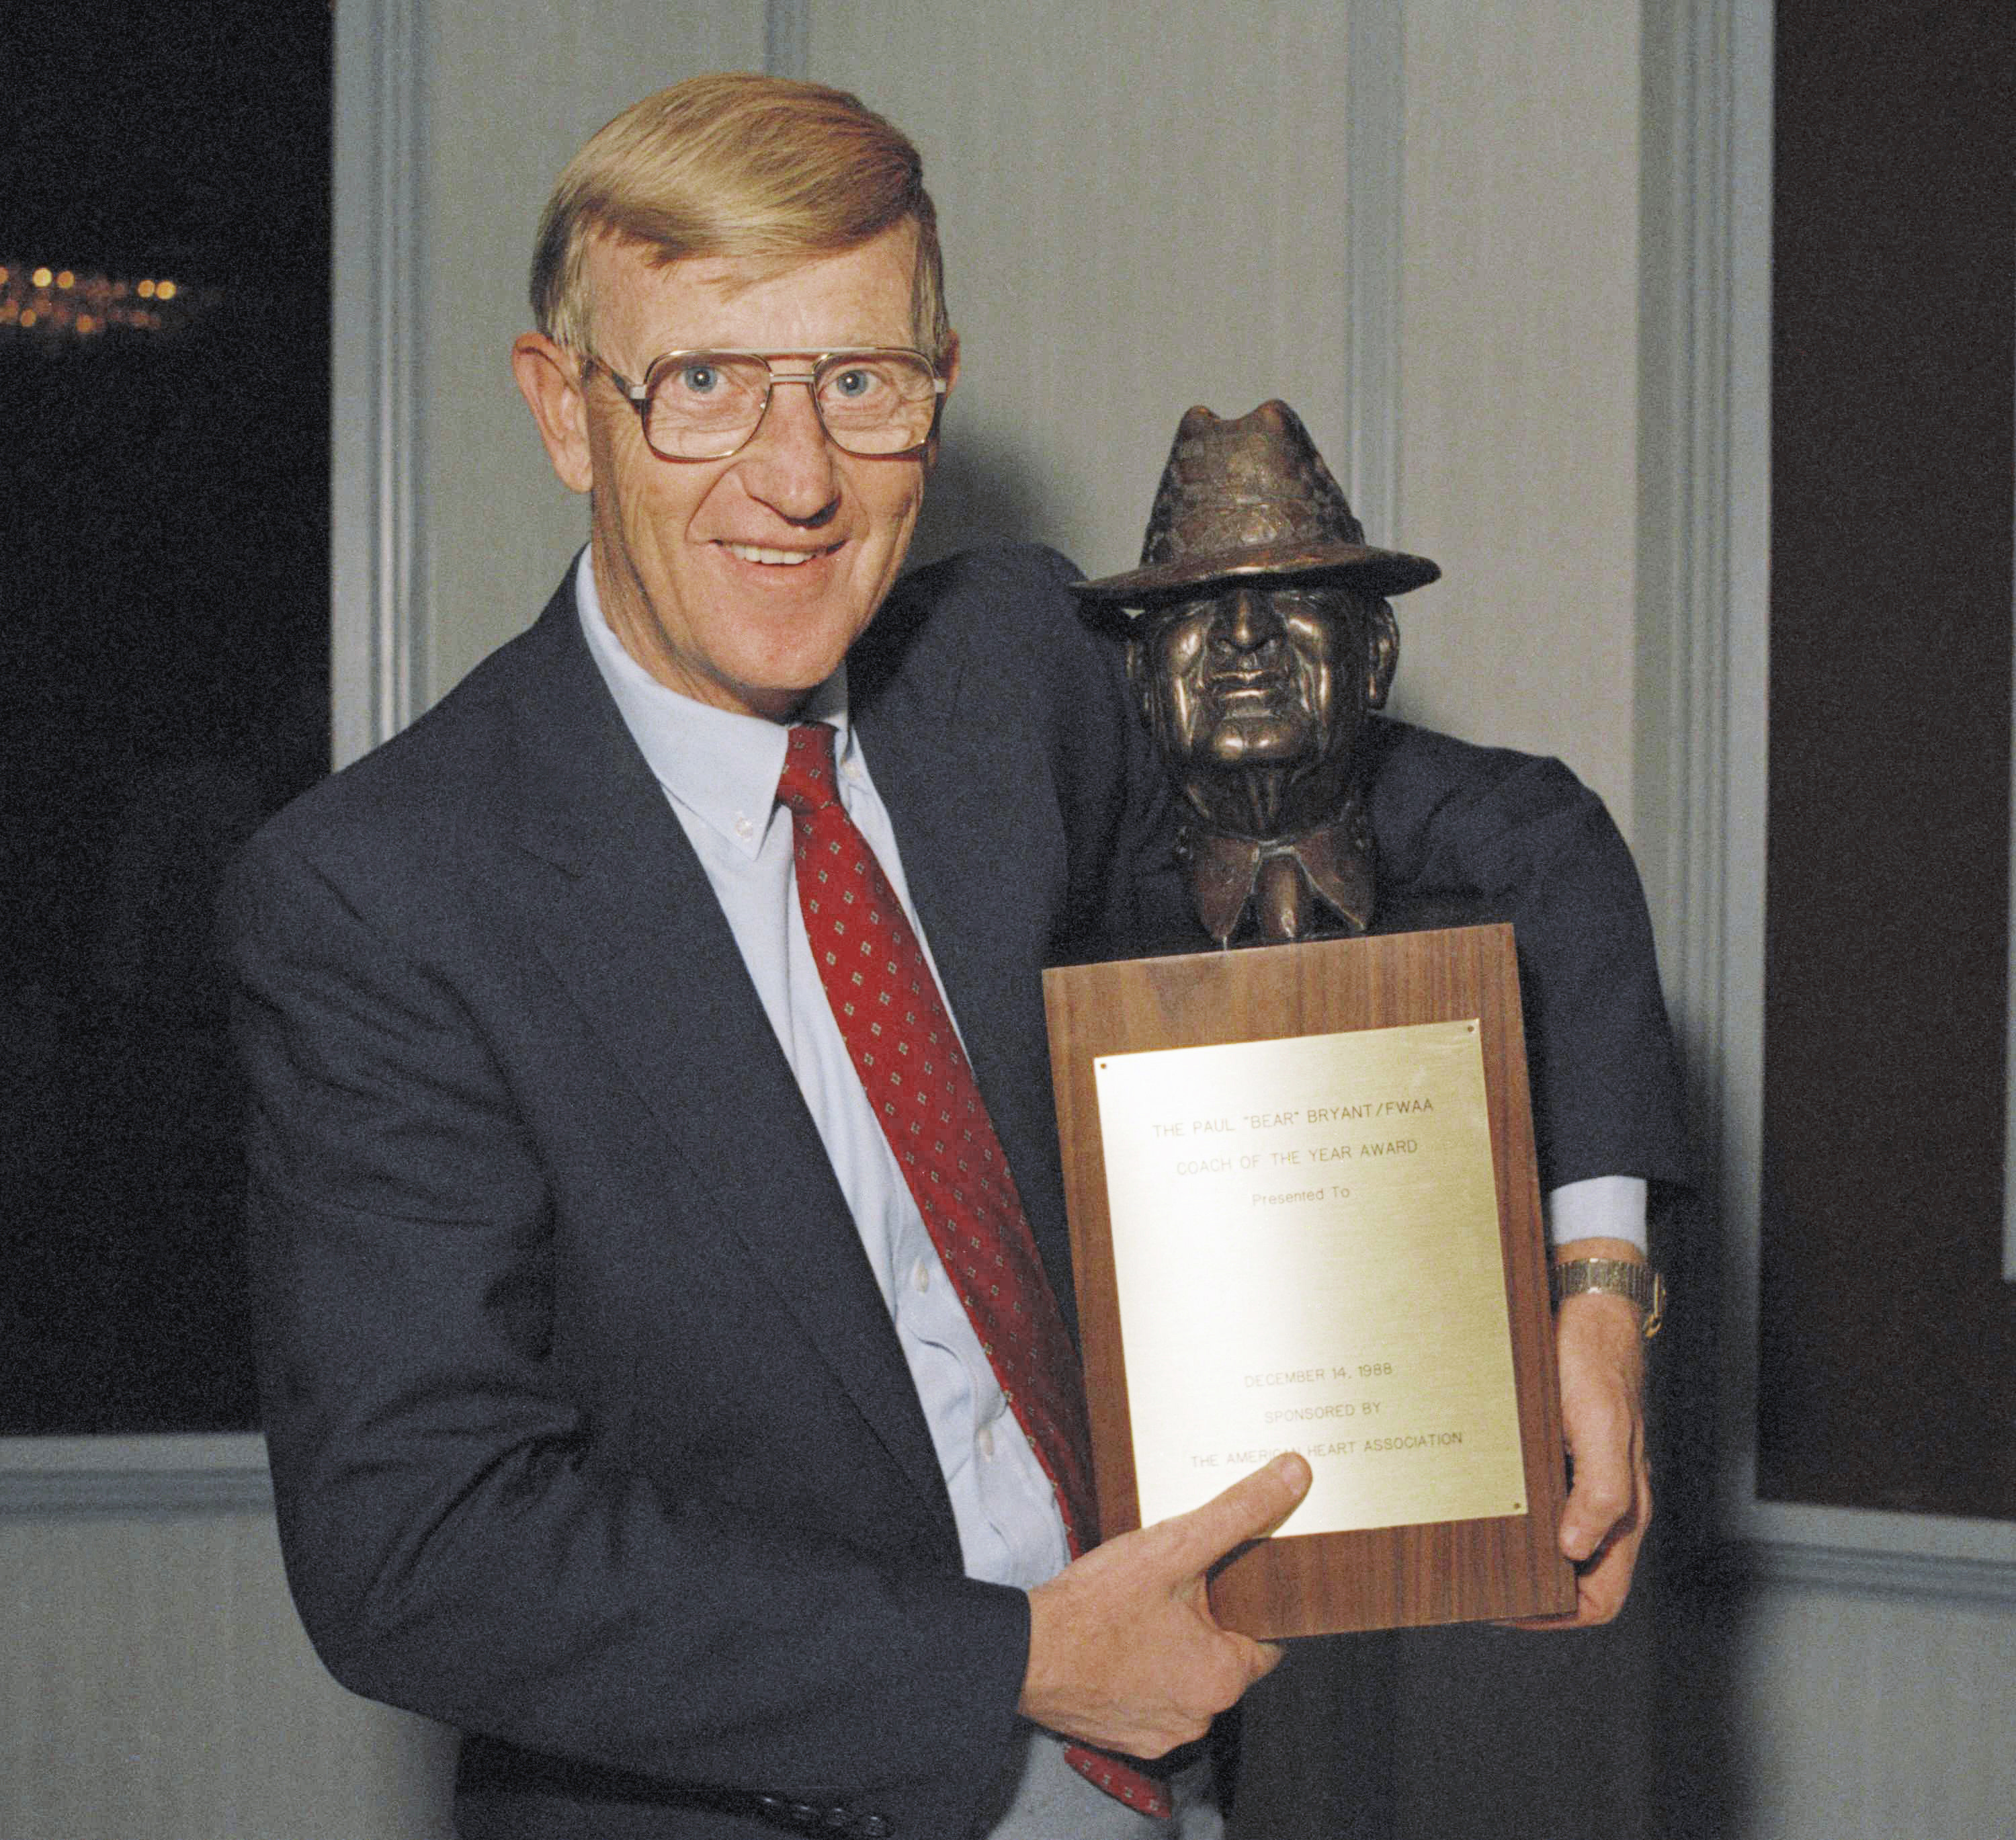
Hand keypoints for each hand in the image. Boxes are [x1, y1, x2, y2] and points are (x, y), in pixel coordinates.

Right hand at [1019, 1451, 1310, 1756]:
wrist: (1024, 1653)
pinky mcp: (1125, 1738)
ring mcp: (1160, 1733)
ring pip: (1184, 1678)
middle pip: (1223, 1657)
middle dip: (1205, 1621)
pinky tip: (1119, 1641)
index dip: (1251, 1602)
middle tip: (1175, 1584)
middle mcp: (1200, 1716)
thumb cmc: (1094, 1608)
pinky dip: (1141, 1674)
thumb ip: (1238, 1512)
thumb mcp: (1174, 1546)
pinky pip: (1151, 1700)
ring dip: (1172, 1648)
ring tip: (1142, 1610)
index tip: (1229, 1579)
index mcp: (1224, 1676)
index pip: (1268, 1638)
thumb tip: (1293, 1477)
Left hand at [1514, 1238, 1650, 1628]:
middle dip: (1531, 1596)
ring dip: (1520, 1560)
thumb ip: (1600, 1491)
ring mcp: (1582, 1482)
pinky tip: (1477, 1511)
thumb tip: (1575, 1549)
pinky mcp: (1561, 1458)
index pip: (1602, 1596)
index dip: (1558, 1615)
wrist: (1585, 1308)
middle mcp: (1606, 1503)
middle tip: (1477, 1588)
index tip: (1508, 1608)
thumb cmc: (1594, 1360)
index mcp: (1625, 1508)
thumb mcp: (1598, 1423)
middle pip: (1574, 1580)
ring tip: (1471, 1558)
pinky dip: (1514, 1521)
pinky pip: (1541, 1507)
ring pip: (1555, 1546)